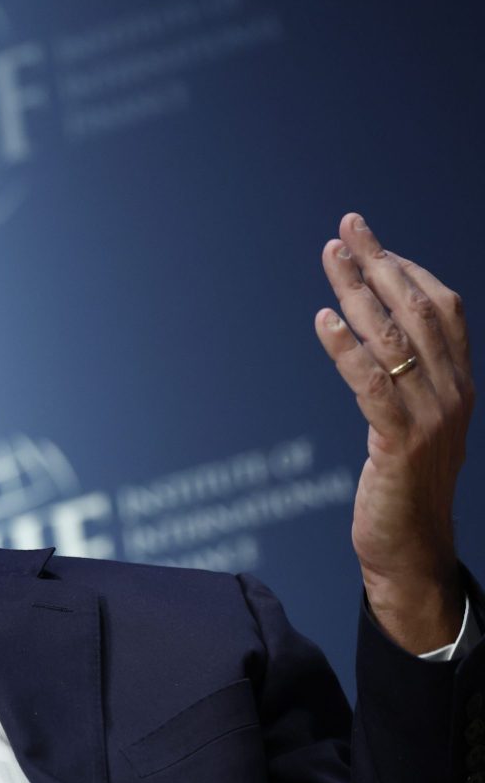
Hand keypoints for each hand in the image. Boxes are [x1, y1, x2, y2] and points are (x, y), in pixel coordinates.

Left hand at [315, 214, 472, 652]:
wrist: (412, 555)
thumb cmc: (402, 493)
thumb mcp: (409, 430)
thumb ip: (400, 387)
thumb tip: (373, 343)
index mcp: (458, 386)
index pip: (443, 310)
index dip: (408, 271)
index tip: (372, 241)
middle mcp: (453, 393)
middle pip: (417, 311)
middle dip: (381, 264)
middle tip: (348, 227)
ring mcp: (432, 418)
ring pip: (394, 338)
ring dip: (358, 292)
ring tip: (330, 257)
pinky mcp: (401, 443)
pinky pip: (372, 384)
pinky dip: (347, 349)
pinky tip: (324, 321)